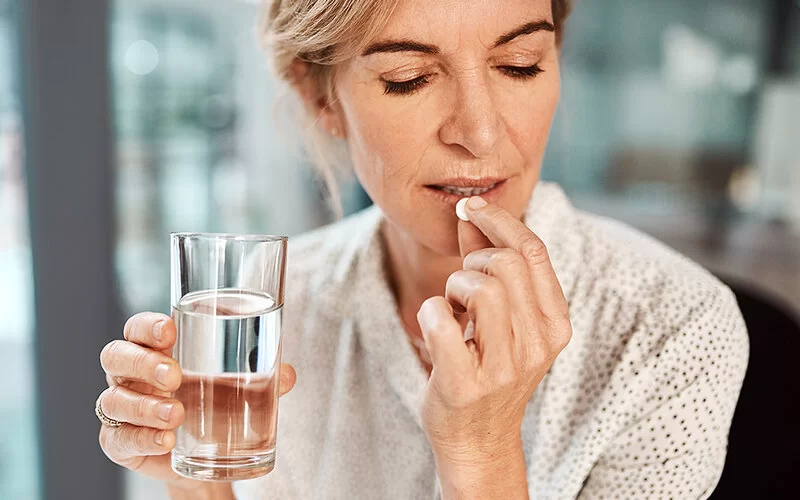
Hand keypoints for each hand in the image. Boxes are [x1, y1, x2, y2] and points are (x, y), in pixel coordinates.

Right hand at [97, 312, 295, 491]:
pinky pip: (118, 438)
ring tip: (177, 415)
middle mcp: (129, 375)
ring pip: (114, 399)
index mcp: (154, 350)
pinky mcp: (119, 442)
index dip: (147, 326)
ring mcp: (120, 409)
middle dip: (143, 363)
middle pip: (116, 356)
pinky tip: (165, 440)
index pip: (137, 328)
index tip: (170, 330)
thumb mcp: (238, 387)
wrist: (206, 456)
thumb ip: (262, 377)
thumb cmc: (214, 403)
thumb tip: (288, 374)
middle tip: (175, 375)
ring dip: (145, 406)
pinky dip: (141, 438)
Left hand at [417, 197, 571, 495]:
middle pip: (506, 265)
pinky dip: (429, 312)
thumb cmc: (487, 367)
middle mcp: (537, 345)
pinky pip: (441, 323)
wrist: (477, 438)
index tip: (470, 207)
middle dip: (473, 261)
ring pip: (481, 289)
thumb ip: (488, 264)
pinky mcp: (465, 386)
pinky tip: (436, 326)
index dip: (498, 220)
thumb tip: (470, 213)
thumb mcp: (503, 317)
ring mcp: (504, 369)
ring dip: (454, 287)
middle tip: (462, 284)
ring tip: (454, 309)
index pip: (534, 251)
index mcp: (555, 323)